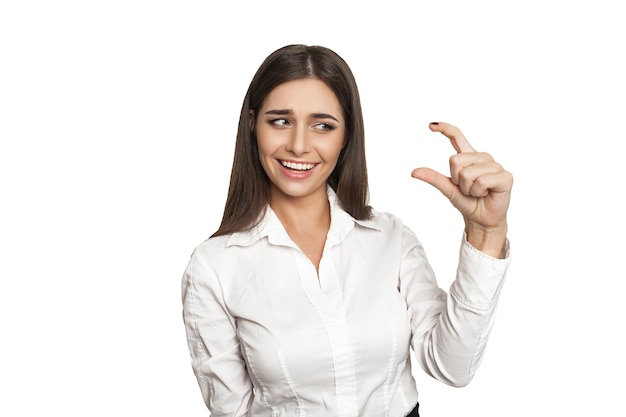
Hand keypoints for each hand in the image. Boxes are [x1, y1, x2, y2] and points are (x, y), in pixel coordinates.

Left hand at [411, 122, 512, 256]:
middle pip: (456, 161)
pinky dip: (478, 191)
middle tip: (467, 189)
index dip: (446, 129)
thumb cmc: (467, 202)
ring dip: (468, 188)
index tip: (431, 125)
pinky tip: (486, 193)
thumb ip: (433, 178)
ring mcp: (495, 165)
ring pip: (468, 173)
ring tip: (477, 192)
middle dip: (456, 180)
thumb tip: (413, 172)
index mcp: (469, 157)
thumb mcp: (448, 189)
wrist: (481, 219)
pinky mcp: (505, 176)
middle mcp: (482, 157)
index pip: (457, 137)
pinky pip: (481, 181)